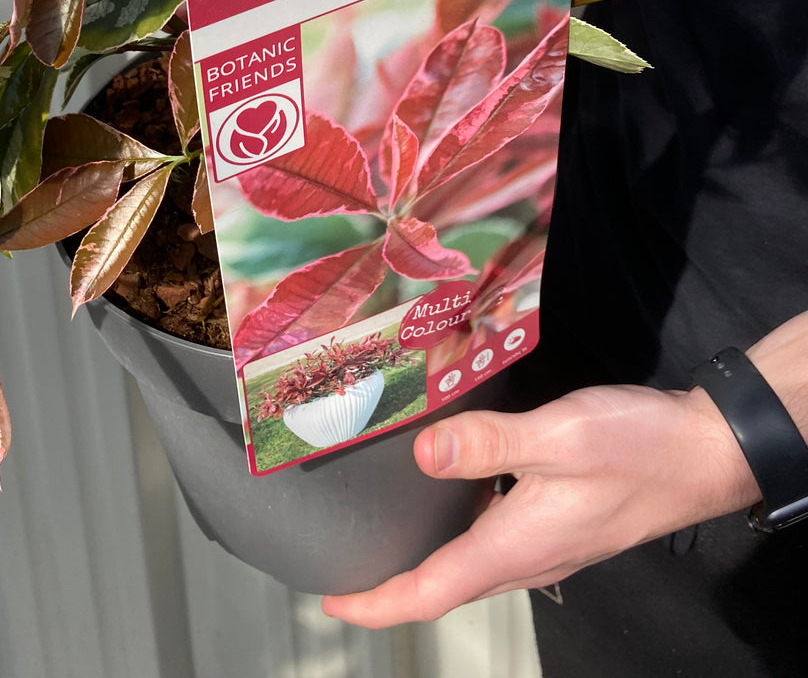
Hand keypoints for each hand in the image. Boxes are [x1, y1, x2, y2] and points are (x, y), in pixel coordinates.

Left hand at [321, 382, 758, 627]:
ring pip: (469, 565)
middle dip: (391, 587)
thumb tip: (421, 455)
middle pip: (443, 586)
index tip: (332, 600)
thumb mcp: (559, 435)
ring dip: (424, 560)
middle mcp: (525, 556)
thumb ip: (488, 442)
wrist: (704, 455)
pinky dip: (458, 531)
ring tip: (381, 532)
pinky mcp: (559, 523)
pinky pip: (493, 540)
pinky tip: (448, 491)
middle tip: (343, 566)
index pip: (430, 592)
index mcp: (514, 546)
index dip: (377, 602)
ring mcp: (545, 543)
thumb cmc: (636, 447)